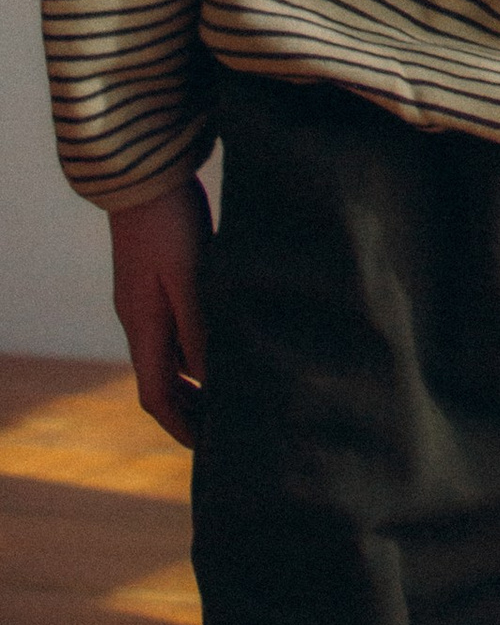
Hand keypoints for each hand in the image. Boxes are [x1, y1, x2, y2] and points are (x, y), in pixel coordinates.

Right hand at [108, 175, 212, 447]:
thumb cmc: (170, 224)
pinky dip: (197, 350)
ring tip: (234, 395)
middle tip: (229, 431)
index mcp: (143, 327)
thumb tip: (212, 379)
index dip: (183, 426)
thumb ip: (200, 328)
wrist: (144, 175)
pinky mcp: (157, 280)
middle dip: (191, 411)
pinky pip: (175, 332)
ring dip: (196, 382)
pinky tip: (227, 345)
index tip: (212, 449)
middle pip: (162, 383)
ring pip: (169, 358)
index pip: (156, 396)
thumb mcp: (190, 278)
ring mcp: (145, 301)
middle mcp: (139, 321)